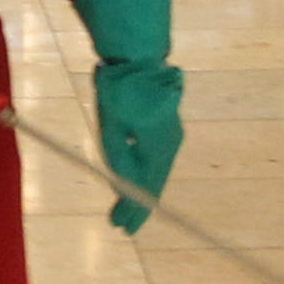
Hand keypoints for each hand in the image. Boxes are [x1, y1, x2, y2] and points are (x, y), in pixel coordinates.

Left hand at [94, 59, 185, 234]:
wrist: (138, 55)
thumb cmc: (119, 89)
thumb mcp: (111, 127)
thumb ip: (118, 160)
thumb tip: (123, 190)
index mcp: (158, 145)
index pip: (147, 188)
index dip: (134, 210)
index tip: (121, 227)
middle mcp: (171, 144)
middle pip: (154, 182)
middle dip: (137, 205)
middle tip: (121, 226)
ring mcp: (172, 135)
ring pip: (155, 171)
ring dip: (140, 191)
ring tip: (125, 211)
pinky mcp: (167, 128)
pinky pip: (156, 159)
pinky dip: (144, 174)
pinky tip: (134, 183)